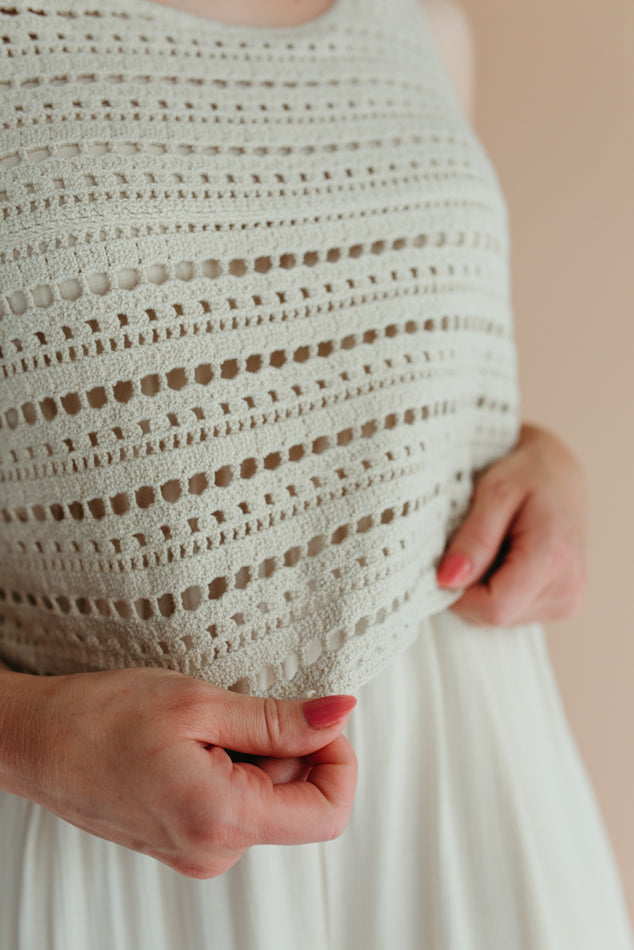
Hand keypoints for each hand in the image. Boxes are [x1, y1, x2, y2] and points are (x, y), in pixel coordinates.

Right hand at [0, 667, 356, 878]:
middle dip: (286, 747)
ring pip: (268, 798)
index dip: (338, 758)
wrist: (35, 742)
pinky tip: (191, 744)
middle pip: (298, 800)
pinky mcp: (186, 840)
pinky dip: (232, 767)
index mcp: (222, 821)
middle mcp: (214, 851)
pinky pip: (237, 804)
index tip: (318, 718)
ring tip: (202, 727)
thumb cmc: (100, 716)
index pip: (328, 812)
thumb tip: (340, 714)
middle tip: (236, 710)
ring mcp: (198, 851)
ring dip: (255, 754)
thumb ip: (279, 718)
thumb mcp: (198, 703)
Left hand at [436, 422, 586, 625]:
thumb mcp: (494, 492)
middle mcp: (567, 587)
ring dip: (486, 587)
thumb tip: (447, 581)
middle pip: (495, 616)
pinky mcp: (564, 603)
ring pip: (502, 618)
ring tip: (497, 546)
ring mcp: (569, 598)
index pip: (494, 608)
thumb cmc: (527, 474)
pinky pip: (514, 612)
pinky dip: (501, 588)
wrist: (560, 473)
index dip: (460, 594)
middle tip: (476, 544)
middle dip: (471, 588)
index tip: (449, 562)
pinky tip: (509, 558)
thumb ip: (473, 538)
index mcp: (552, 558)